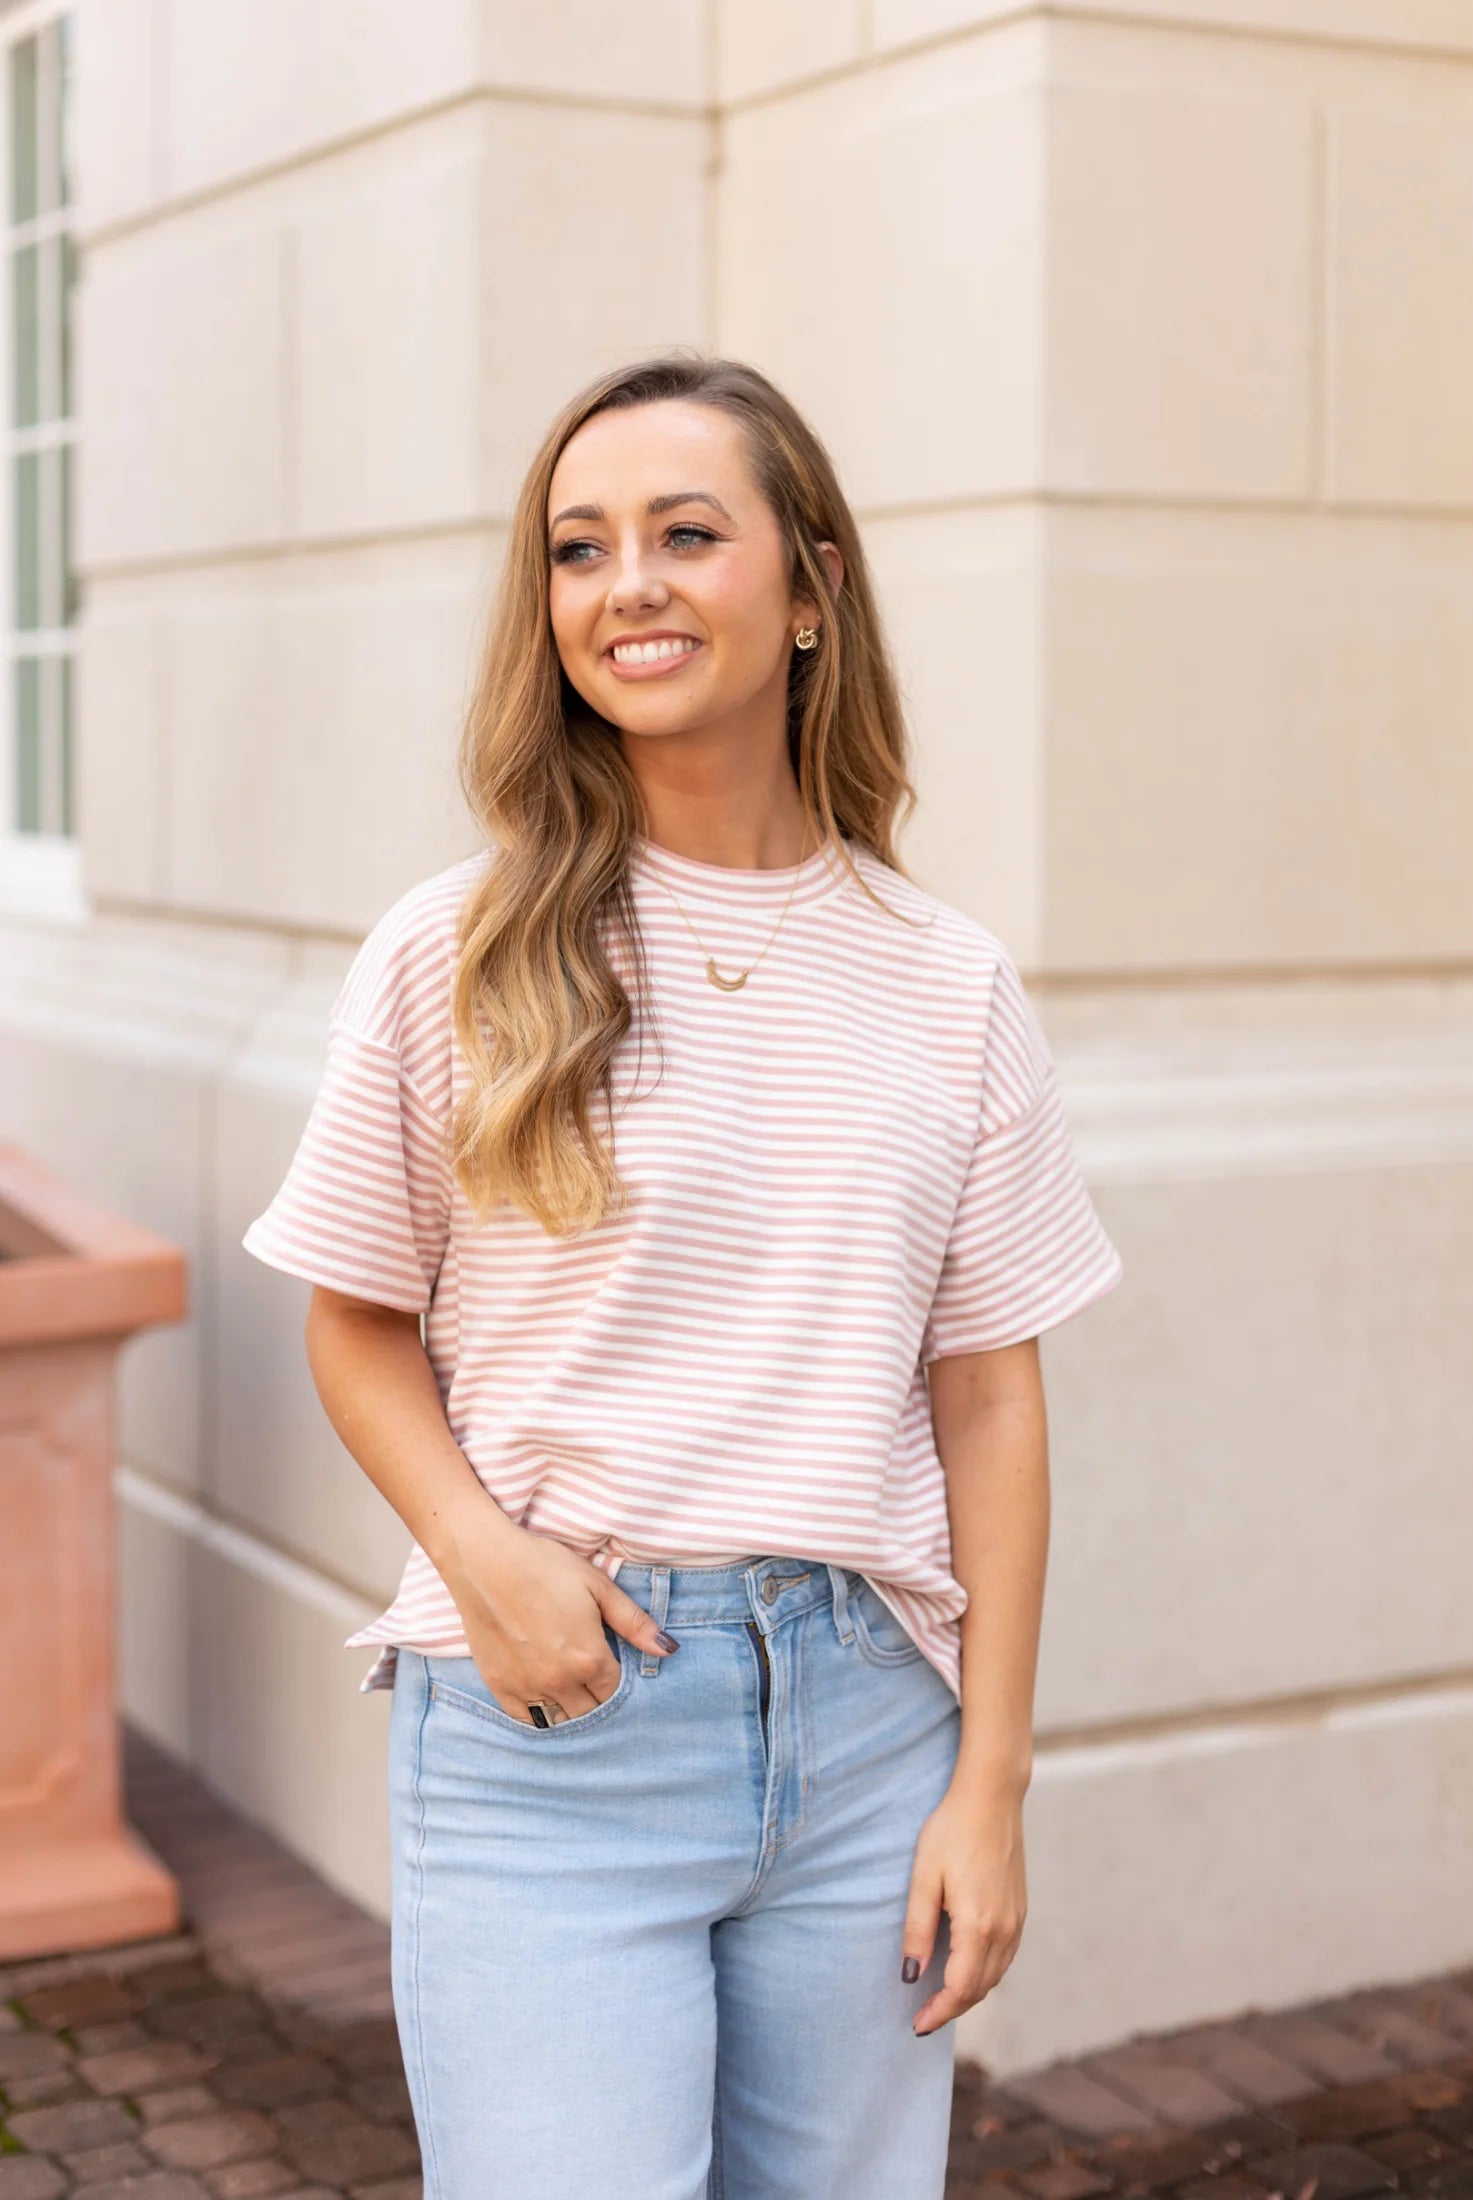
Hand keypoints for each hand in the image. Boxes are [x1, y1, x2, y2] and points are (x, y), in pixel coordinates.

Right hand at [437, 1504, 677, 1725]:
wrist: (485, 1560)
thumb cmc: (544, 1566)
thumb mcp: (597, 1586)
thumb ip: (634, 1622)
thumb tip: (668, 1649)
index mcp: (589, 1658)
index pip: (615, 1691)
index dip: (617, 1678)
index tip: (612, 1664)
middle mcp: (559, 1681)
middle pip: (591, 1711)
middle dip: (597, 1697)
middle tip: (593, 1677)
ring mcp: (526, 1687)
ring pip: (560, 1720)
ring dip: (571, 1710)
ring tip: (572, 1689)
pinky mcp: (498, 1686)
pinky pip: (526, 1719)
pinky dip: (539, 1714)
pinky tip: (544, 1697)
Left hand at [901, 1780, 1027, 2034]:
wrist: (991, 1798)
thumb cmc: (951, 1832)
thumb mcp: (923, 1878)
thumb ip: (917, 1930)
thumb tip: (911, 1976)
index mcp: (978, 1926)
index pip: (960, 1989)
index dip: (938, 2012)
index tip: (916, 2025)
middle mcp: (1004, 1930)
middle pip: (980, 1989)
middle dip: (952, 2009)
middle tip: (923, 2018)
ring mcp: (1017, 1920)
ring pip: (995, 1975)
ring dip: (969, 1993)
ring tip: (940, 2000)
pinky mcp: (1020, 1909)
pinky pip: (1005, 1957)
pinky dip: (985, 1973)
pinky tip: (966, 1969)